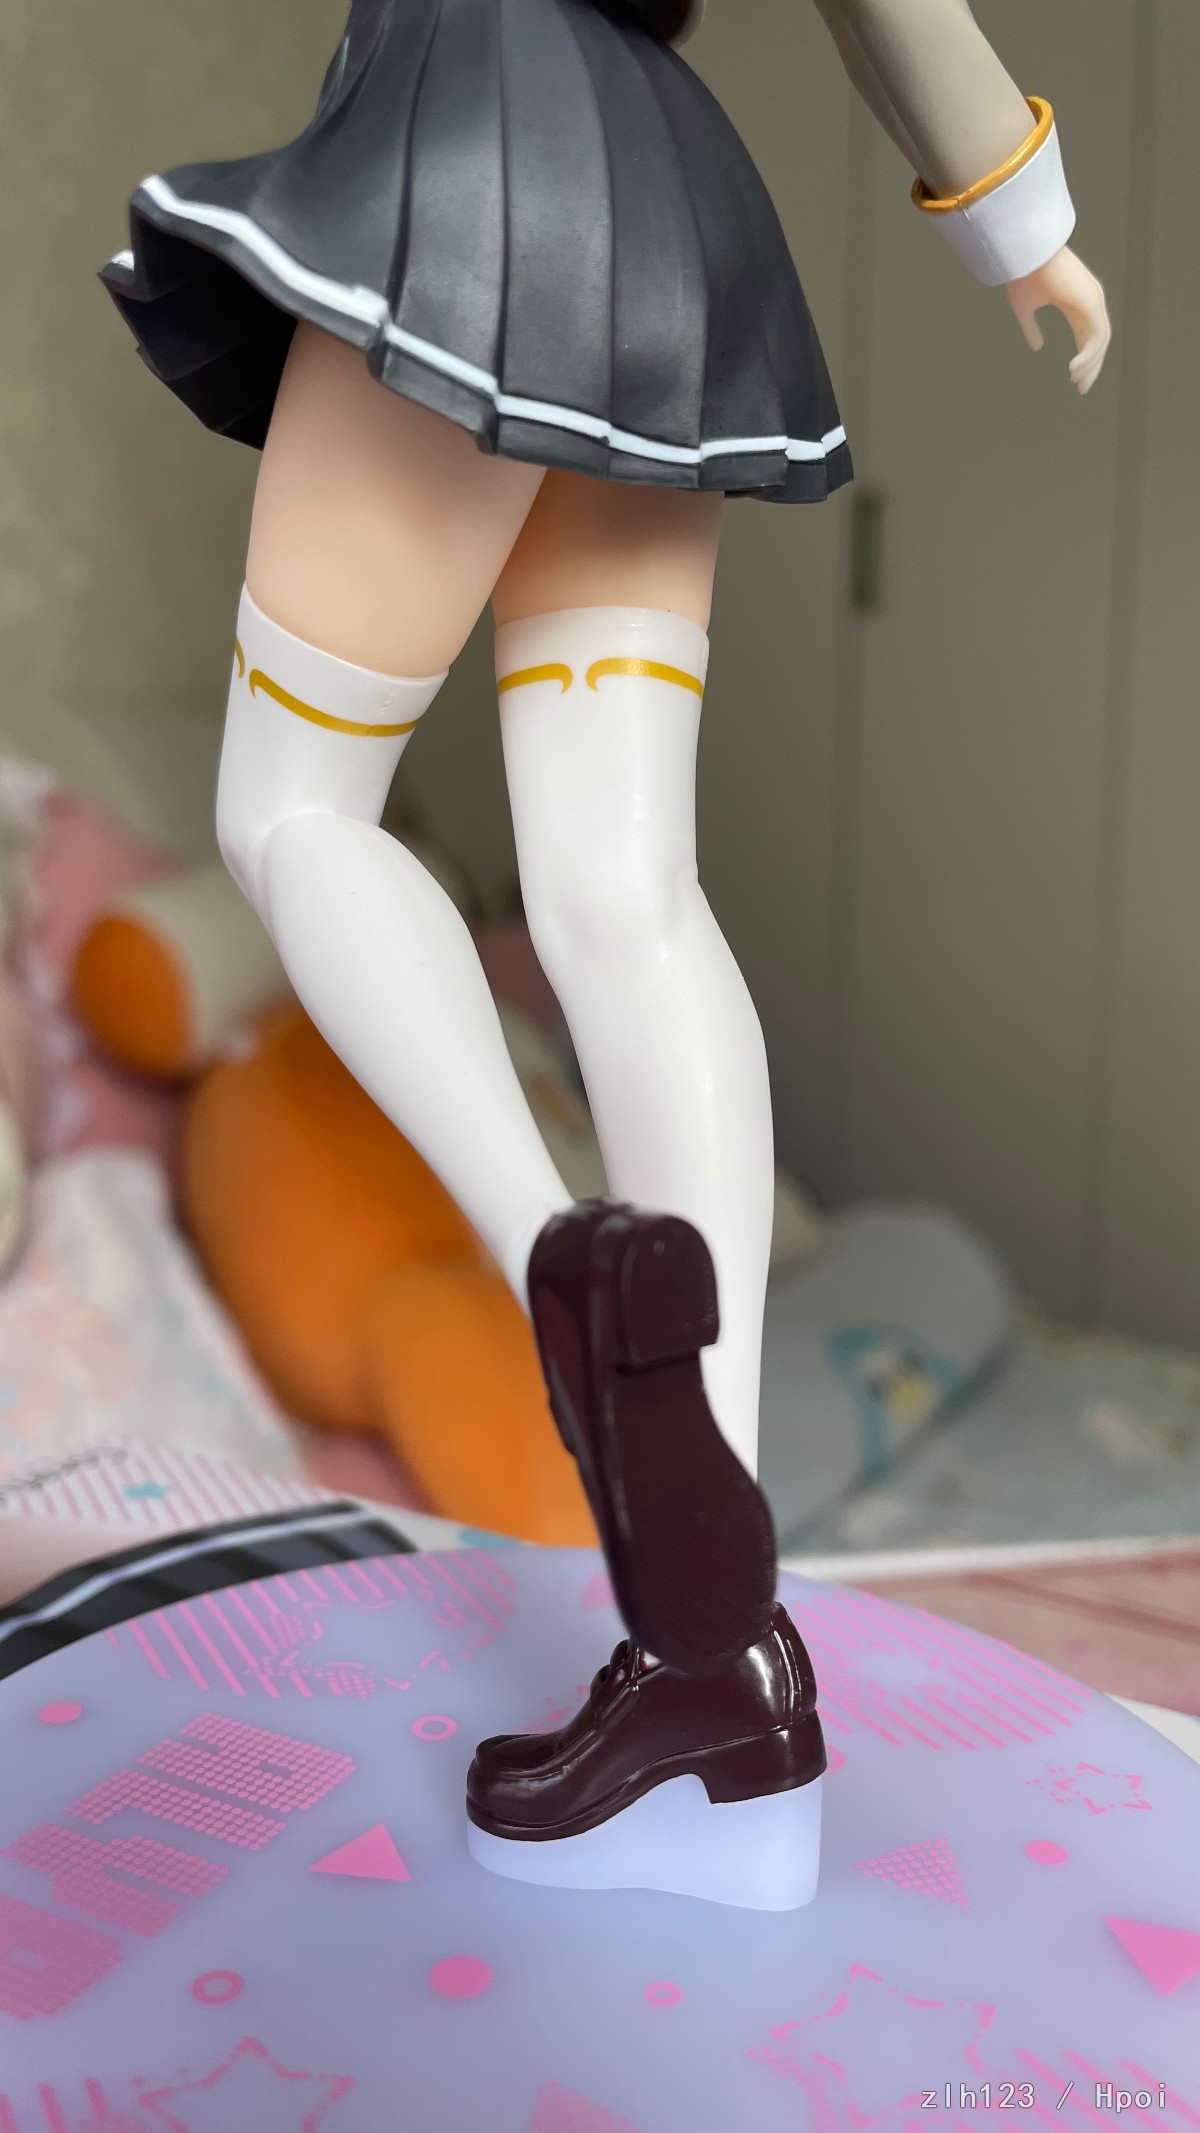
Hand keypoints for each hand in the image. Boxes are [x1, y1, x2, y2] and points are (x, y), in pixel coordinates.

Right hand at [1006, 246, 1111, 395]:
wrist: (1024, 252)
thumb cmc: (1021, 274)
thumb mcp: (1023, 308)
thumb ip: (1031, 328)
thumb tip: (1037, 347)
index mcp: (1075, 302)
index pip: (1086, 336)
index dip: (1084, 359)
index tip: (1075, 381)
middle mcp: (1088, 300)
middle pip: (1097, 340)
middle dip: (1092, 366)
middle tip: (1082, 389)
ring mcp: (1093, 299)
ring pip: (1101, 340)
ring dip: (1091, 364)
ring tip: (1078, 382)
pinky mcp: (1092, 300)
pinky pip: (1098, 335)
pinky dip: (1089, 355)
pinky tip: (1075, 369)